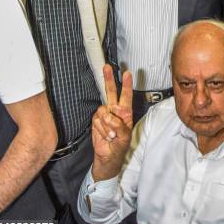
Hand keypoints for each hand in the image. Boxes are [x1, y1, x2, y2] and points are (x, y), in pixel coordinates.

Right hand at [91, 65, 132, 181]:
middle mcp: (115, 110)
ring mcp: (104, 115)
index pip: (126, 95)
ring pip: (102, 111)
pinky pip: (97, 119)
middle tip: (107, 67)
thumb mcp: (124, 136)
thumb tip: (110, 115)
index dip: (126, 84)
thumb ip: (119, 124)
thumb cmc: (120, 146)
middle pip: (111, 92)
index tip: (127, 73)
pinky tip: (104, 134)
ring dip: (106, 125)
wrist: (108, 156)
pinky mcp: (96, 120)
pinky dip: (100, 128)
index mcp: (126, 112)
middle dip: (109, 79)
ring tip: (111, 134)